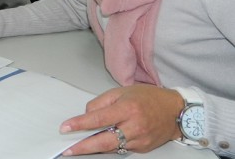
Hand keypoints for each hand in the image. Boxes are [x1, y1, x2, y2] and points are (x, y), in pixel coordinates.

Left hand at [60, 84, 184, 155]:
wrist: (175, 111)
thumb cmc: (148, 97)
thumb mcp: (121, 91)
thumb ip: (101, 103)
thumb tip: (86, 115)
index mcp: (128, 108)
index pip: (99, 119)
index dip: (80, 124)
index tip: (65, 127)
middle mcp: (134, 126)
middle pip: (104, 141)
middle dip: (83, 147)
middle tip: (67, 149)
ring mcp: (140, 140)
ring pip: (111, 148)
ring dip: (93, 148)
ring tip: (77, 147)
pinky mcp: (142, 149)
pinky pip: (120, 149)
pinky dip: (108, 147)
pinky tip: (99, 144)